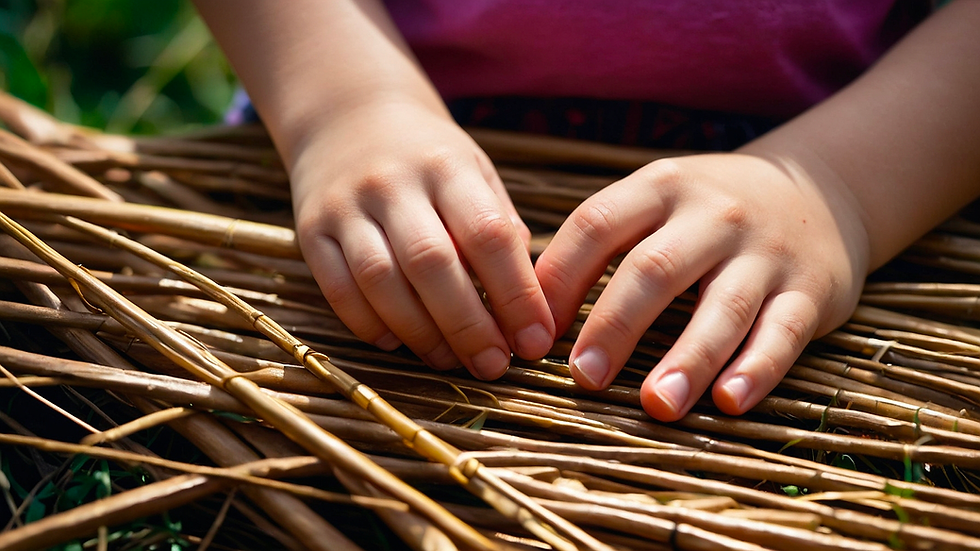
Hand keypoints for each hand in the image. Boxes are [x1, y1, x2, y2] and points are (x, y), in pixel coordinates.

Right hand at [290, 99, 555, 378]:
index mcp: (447, 165)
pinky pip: (338, 289)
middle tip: (494, 365)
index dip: (516, 294)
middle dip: (469, 325)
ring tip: (450, 360)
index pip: (488, 234)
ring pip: (381, 282)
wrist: (346, 114)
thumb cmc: (427, 156)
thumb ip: (499, 226)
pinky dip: (369, 325)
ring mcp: (346, 206)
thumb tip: (530, 297)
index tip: (536, 339)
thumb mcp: (474, 169)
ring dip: (420, 333)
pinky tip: (399, 342)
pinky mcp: (311, 231)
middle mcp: (393, 183)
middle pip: (432, 264)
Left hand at [536, 153, 869, 419]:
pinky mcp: (810, 291)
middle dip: (614, 326)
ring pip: (722, 309)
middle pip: (654, 270)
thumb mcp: (657, 199)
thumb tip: (531, 306)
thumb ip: (602, 240)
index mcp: (660, 187)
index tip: (532, 336)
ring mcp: (763, 252)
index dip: (559, 281)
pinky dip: (756, 369)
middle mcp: (712, 215)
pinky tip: (729, 402)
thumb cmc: (709, 211)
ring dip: (687, 360)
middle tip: (584, 377)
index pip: (595, 227)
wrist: (818, 189)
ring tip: (656, 405)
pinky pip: (782, 334)